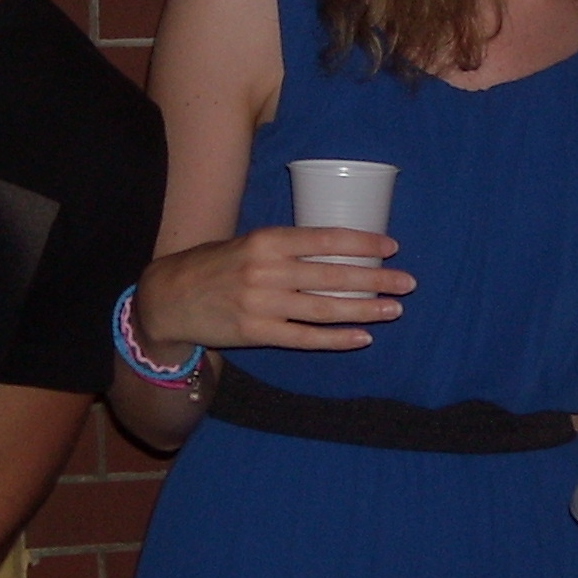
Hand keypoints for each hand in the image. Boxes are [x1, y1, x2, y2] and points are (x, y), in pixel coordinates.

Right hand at [134, 227, 411, 354]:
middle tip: (408, 282)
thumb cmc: (215, 266)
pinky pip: (305, 338)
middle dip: (375, 279)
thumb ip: (285, 247)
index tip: (392, 246)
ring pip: (325, 309)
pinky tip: (361, 337)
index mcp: (267, 241)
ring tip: (394, 310)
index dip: (362, 242)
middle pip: (333, 275)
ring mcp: (262, 304)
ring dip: (364, 310)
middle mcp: (267, 271)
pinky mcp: (257, 333)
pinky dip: (336, 339)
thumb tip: (337, 249)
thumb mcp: (247, 243)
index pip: (325, 239)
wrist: (169, 298)